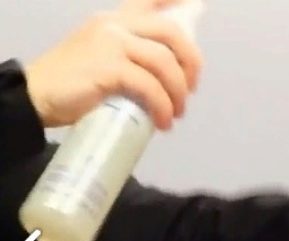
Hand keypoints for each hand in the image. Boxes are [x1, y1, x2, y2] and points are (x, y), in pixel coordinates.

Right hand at [24, 0, 202, 130]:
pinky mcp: (108, 67)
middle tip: (189, 91)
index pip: (148, 2)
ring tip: (175, 114)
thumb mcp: (102, 59)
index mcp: (115, 21)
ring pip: (164, 62)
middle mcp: (115, 25)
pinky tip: (162, 121)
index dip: (175, 1)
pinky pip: (149, 86)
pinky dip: (162, 106)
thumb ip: (129, 58)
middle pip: (171, 33)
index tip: (195, 3)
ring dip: (177, 93)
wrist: (35, 96)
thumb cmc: (71, 84)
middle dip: (190, 64)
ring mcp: (111, 43)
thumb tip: (165, 78)